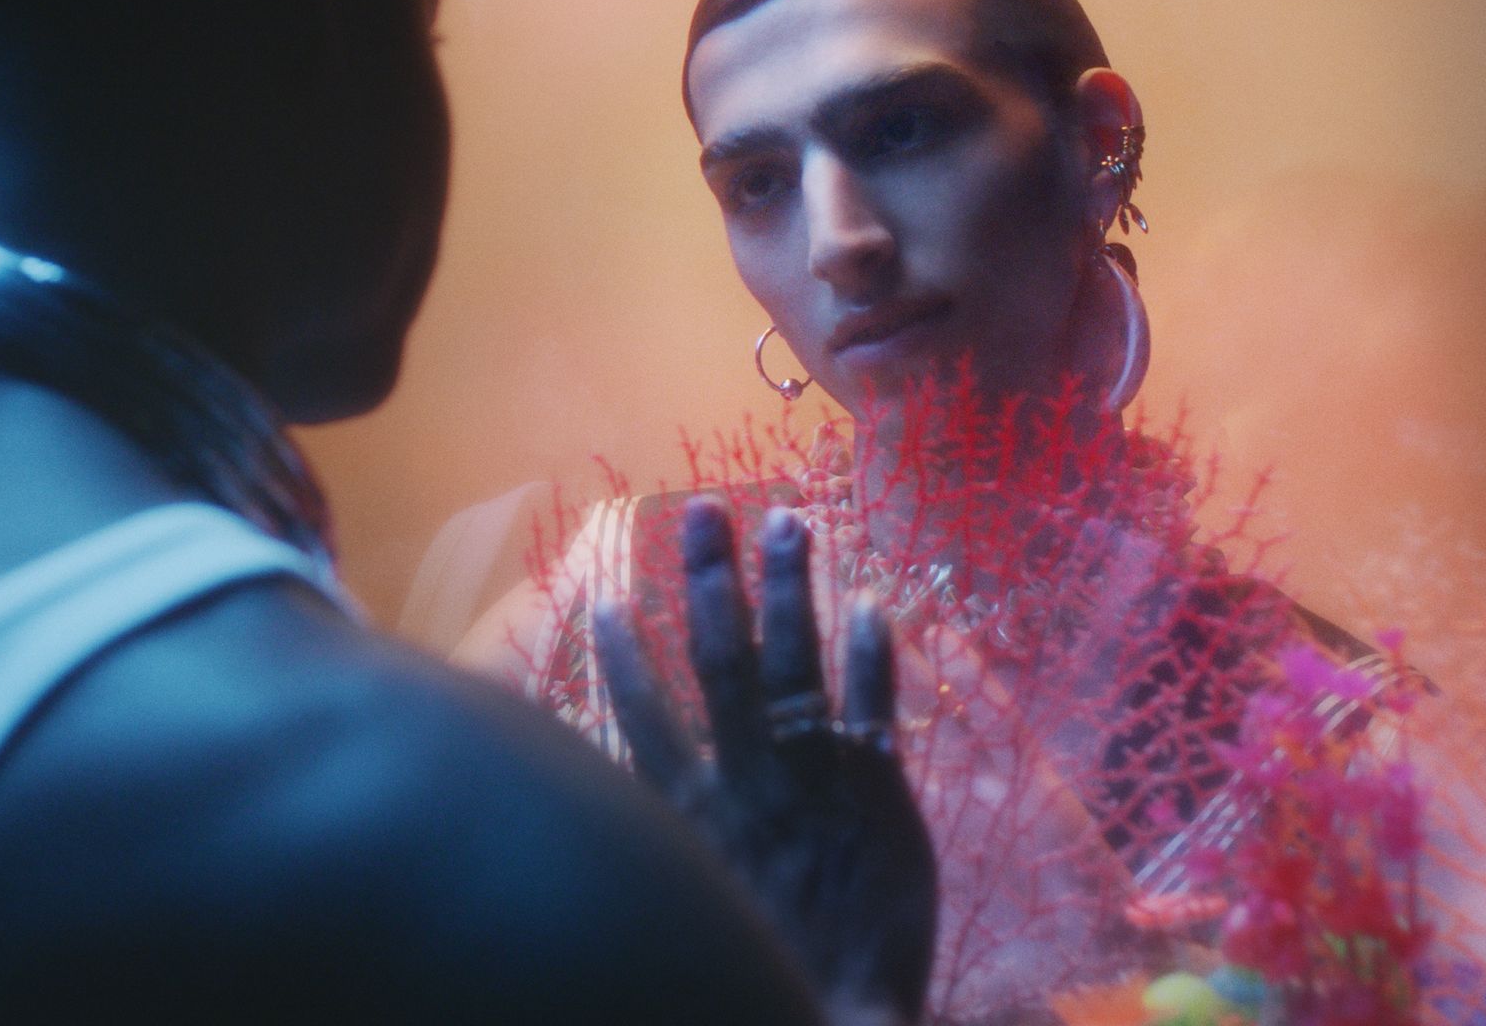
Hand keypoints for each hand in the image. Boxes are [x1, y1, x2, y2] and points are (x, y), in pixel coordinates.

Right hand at [595, 498, 936, 1025]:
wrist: (827, 1017)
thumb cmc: (755, 968)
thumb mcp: (685, 909)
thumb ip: (659, 847)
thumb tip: (611, 809)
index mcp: (687, 814)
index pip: (643, 717)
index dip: (624, 656)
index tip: (607, 600)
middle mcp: (744, 782)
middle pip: (720, 662)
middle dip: (712, 581)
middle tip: (706, 510)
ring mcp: (813, 782)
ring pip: (793, 666)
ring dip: (789, 590)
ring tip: (790, 521)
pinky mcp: (877, 796)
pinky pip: (873, 710)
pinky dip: (872, 657)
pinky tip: (871, 602)